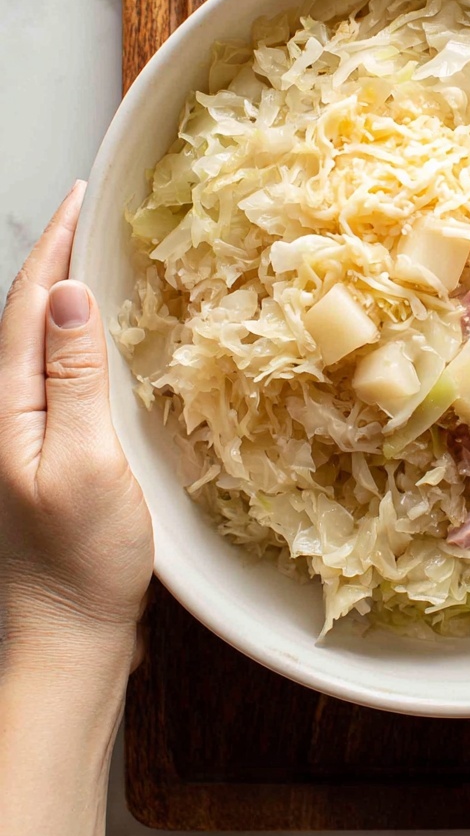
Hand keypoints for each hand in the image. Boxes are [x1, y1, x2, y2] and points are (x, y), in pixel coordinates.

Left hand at [0, 184, 153, 835]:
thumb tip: (72, 297)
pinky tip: (94, 341)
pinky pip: (49, 374)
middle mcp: (5, 414)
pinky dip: (70, 339)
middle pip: (21, 316)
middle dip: (51, 257)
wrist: (65, 637)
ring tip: (91, 259)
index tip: (79, 198)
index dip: (53, 247)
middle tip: (88, 214)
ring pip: (33, 343)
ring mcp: (20, 436)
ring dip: (58, 294)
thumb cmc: (80, 562)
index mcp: (8, 407)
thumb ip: (74, 380)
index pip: (27, 305)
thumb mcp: (86, 463)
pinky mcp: (41, 455)